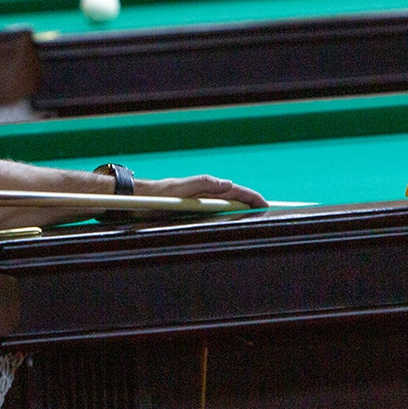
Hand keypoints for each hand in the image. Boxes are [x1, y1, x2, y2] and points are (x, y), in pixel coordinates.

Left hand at [137, 174, 267, 208]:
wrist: (141, 198)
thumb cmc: (159, 193)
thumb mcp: (180, 187)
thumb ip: (202, 183)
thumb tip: (228, 183)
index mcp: (207, 187)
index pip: (236, 192)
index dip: (252, 198)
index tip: (265, 205)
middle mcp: (206, 194)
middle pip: (235, 200)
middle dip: (251, 206)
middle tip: (266, 216)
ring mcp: (201, 203)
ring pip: (227, 208)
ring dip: (241, 213)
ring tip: (255, 221)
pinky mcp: (194, 211)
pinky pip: (215, 215)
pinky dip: (227, 218)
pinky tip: (231, 225)